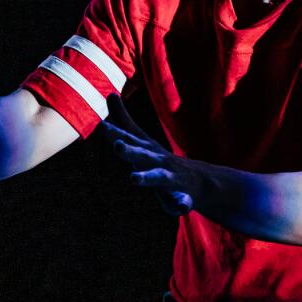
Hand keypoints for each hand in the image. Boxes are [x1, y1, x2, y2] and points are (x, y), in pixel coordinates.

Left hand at [103, 95, 194, 215]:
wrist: (201, 181)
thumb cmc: (162, 160)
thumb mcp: (142, 140)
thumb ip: (124, 120)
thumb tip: (110, 93)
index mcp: (147, 150)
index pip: (130, 139)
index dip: (116, 133)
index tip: (101, 126)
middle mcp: (159, 161)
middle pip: (142, 155)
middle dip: (130, 150)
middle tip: (117, 146)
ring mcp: (172, 178)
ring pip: (159, 177)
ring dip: (147, 177)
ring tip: (133, 178)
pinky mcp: (183, 197)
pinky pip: (182, 202)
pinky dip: (181, 204)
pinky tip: (182, 209)